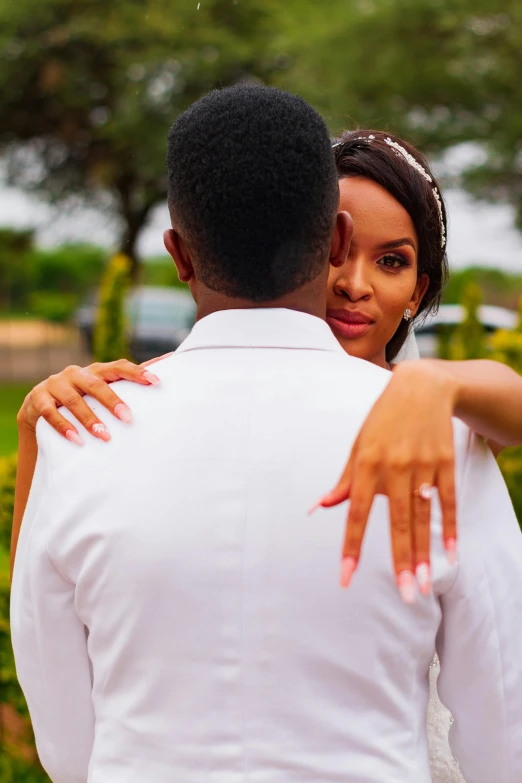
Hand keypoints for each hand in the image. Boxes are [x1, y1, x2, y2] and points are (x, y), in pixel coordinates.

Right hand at [17, 354, 172, 444]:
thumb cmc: (81, 398)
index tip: (157, 382)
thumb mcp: (101, 389)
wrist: (38, 408)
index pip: (118, 367)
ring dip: (90, 419)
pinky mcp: (37, 400)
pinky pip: (50, 413)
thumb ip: (128, 380)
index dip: (137, 372)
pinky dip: (64, 426)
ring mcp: (54, 385)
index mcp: (95, 370)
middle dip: (113, 401)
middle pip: (96, 384)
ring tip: (105, 436)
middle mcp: (75, 373)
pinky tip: (77, 440)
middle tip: (128, 419)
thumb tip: (168, 360)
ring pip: (74, 400)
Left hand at [312, 360, 458, 600]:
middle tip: (405, 596)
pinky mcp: (445, 463)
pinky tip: (451, 554)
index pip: (356, 514)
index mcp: (367, 464)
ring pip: (423, 518)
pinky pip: (448, 502)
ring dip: (424, 553)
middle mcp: (394, 467)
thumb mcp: (359, 445)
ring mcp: (423, 466)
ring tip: (423, 585)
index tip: (345, 577)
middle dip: (400, 562)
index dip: (351, 546)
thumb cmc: (382, 420)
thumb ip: (344, 480)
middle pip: (397, 523)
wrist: (421, 387)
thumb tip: (320, 508)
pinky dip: (450, 528)